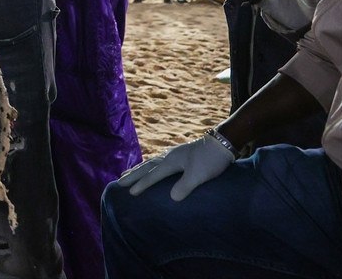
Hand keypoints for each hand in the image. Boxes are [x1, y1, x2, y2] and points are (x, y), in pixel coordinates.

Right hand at [115, 132, 233, 200]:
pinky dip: (149, 165)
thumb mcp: (199, 175)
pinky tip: (150, 166)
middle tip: (119, 181)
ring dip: (138, 169)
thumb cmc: (210, 160)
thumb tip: (172, 198)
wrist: (222, 143)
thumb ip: (184, 186)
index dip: (142, 184)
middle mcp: (168, 157)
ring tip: (128, 173)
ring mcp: (173, 154)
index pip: (152, 175)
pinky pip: (158, 161)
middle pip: (146, 167)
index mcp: (171, 162)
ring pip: (150, 162)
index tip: (130, 193)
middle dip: (133, 175)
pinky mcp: (180, 154)